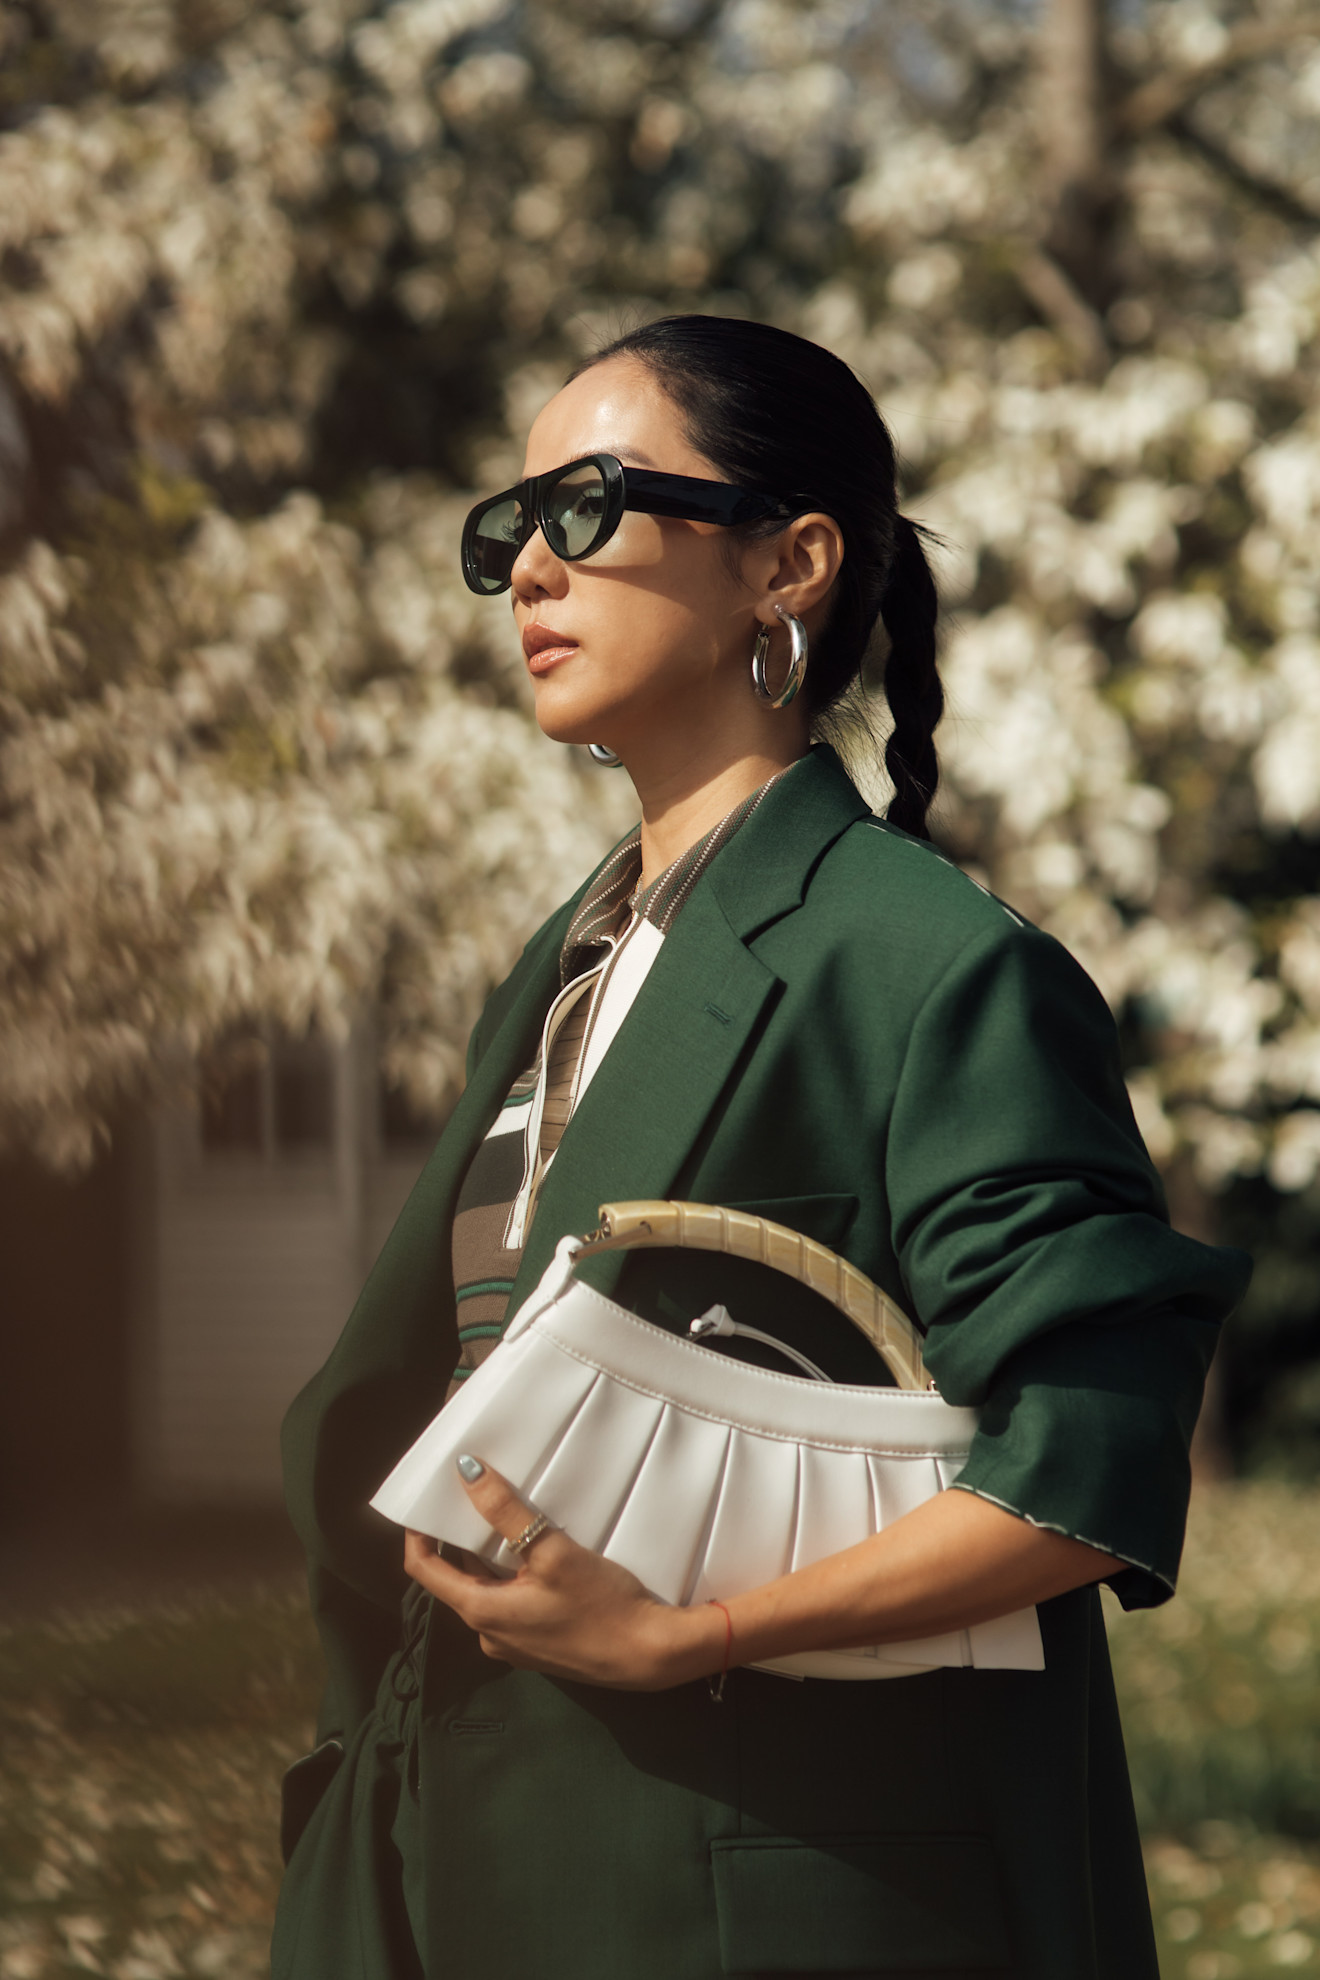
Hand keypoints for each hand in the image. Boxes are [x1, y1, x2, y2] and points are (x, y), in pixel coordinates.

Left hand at [403, 1457, 723, 1689]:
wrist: (650, 1655)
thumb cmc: (601, 1605)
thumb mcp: (553, 1552)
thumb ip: (506, 1512)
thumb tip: (467, 1472)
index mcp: (482, 1613)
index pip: (425, 1570)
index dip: (417, 1533)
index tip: (425, 1499)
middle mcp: (490, 1634)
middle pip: (457, 1579)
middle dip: (458, 1538)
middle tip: (469, 1496)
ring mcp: (515, 1644)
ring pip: (487, 1590)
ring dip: (489, 1555)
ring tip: (502, 1514)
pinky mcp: (539, 1646)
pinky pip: (511, 1603)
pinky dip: (512, 1574)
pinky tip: (535, 1552)